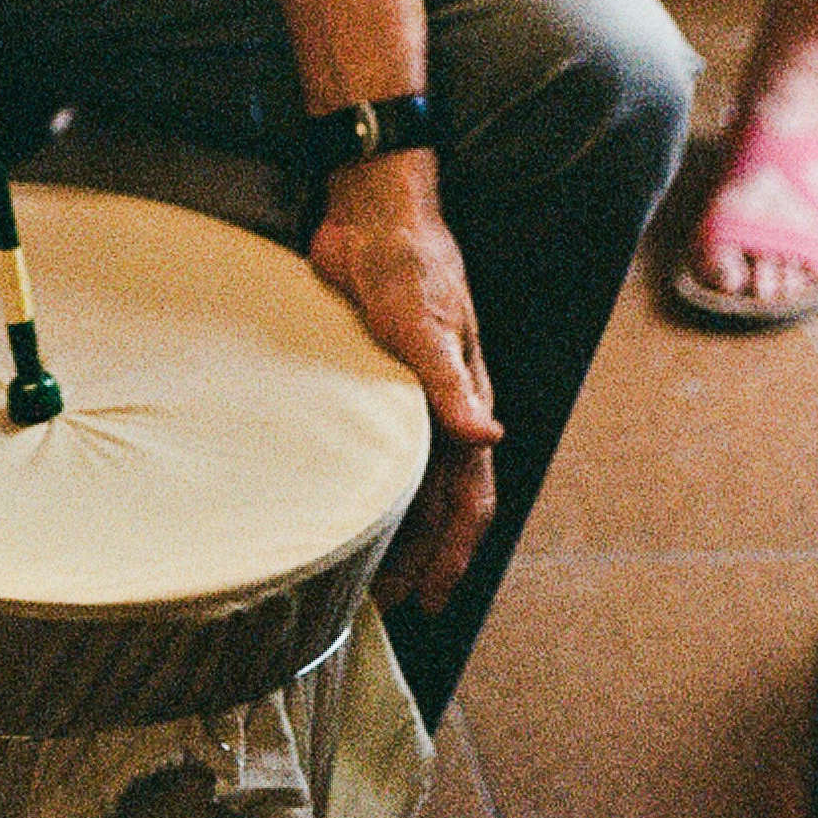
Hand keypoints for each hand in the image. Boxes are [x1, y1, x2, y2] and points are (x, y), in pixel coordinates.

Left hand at [308, 148, 502, 614]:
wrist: (370, 216)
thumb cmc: (407, 263)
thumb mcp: (425, 322)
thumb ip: (449, 382)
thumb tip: (489, 440)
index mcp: (463, 405)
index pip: (467, 497)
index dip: (451, 551)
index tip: (427, 598)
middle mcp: (436, 409)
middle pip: (433, 501)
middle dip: (416, 554)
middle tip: (380, 601)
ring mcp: (400, 396)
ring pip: (401, 479)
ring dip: (385, 523)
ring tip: (354, 564)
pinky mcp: (363, 377)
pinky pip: (366, 442)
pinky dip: (355, 477)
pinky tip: (328, 494)